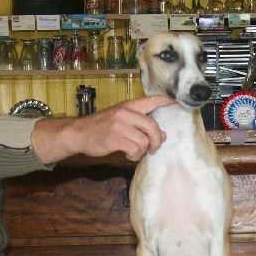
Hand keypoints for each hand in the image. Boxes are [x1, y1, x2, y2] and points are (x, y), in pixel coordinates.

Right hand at [30, 95, 175, 163]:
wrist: (78, 133)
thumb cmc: (101, 127)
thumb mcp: (121, 120)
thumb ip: (141, 125)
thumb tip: (163, 135)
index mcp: (129, 106)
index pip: (152, 100)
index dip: (167, 101)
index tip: (178, 101)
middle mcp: (126, 113)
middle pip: (153, 126)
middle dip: (156, 140)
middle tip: (153, 148)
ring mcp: (120, 125)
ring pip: (145, 141)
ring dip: (142, 151)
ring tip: (133, 151)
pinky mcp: (115, 138)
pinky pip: (135, 150)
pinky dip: (134, 156)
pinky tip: (127, 154)